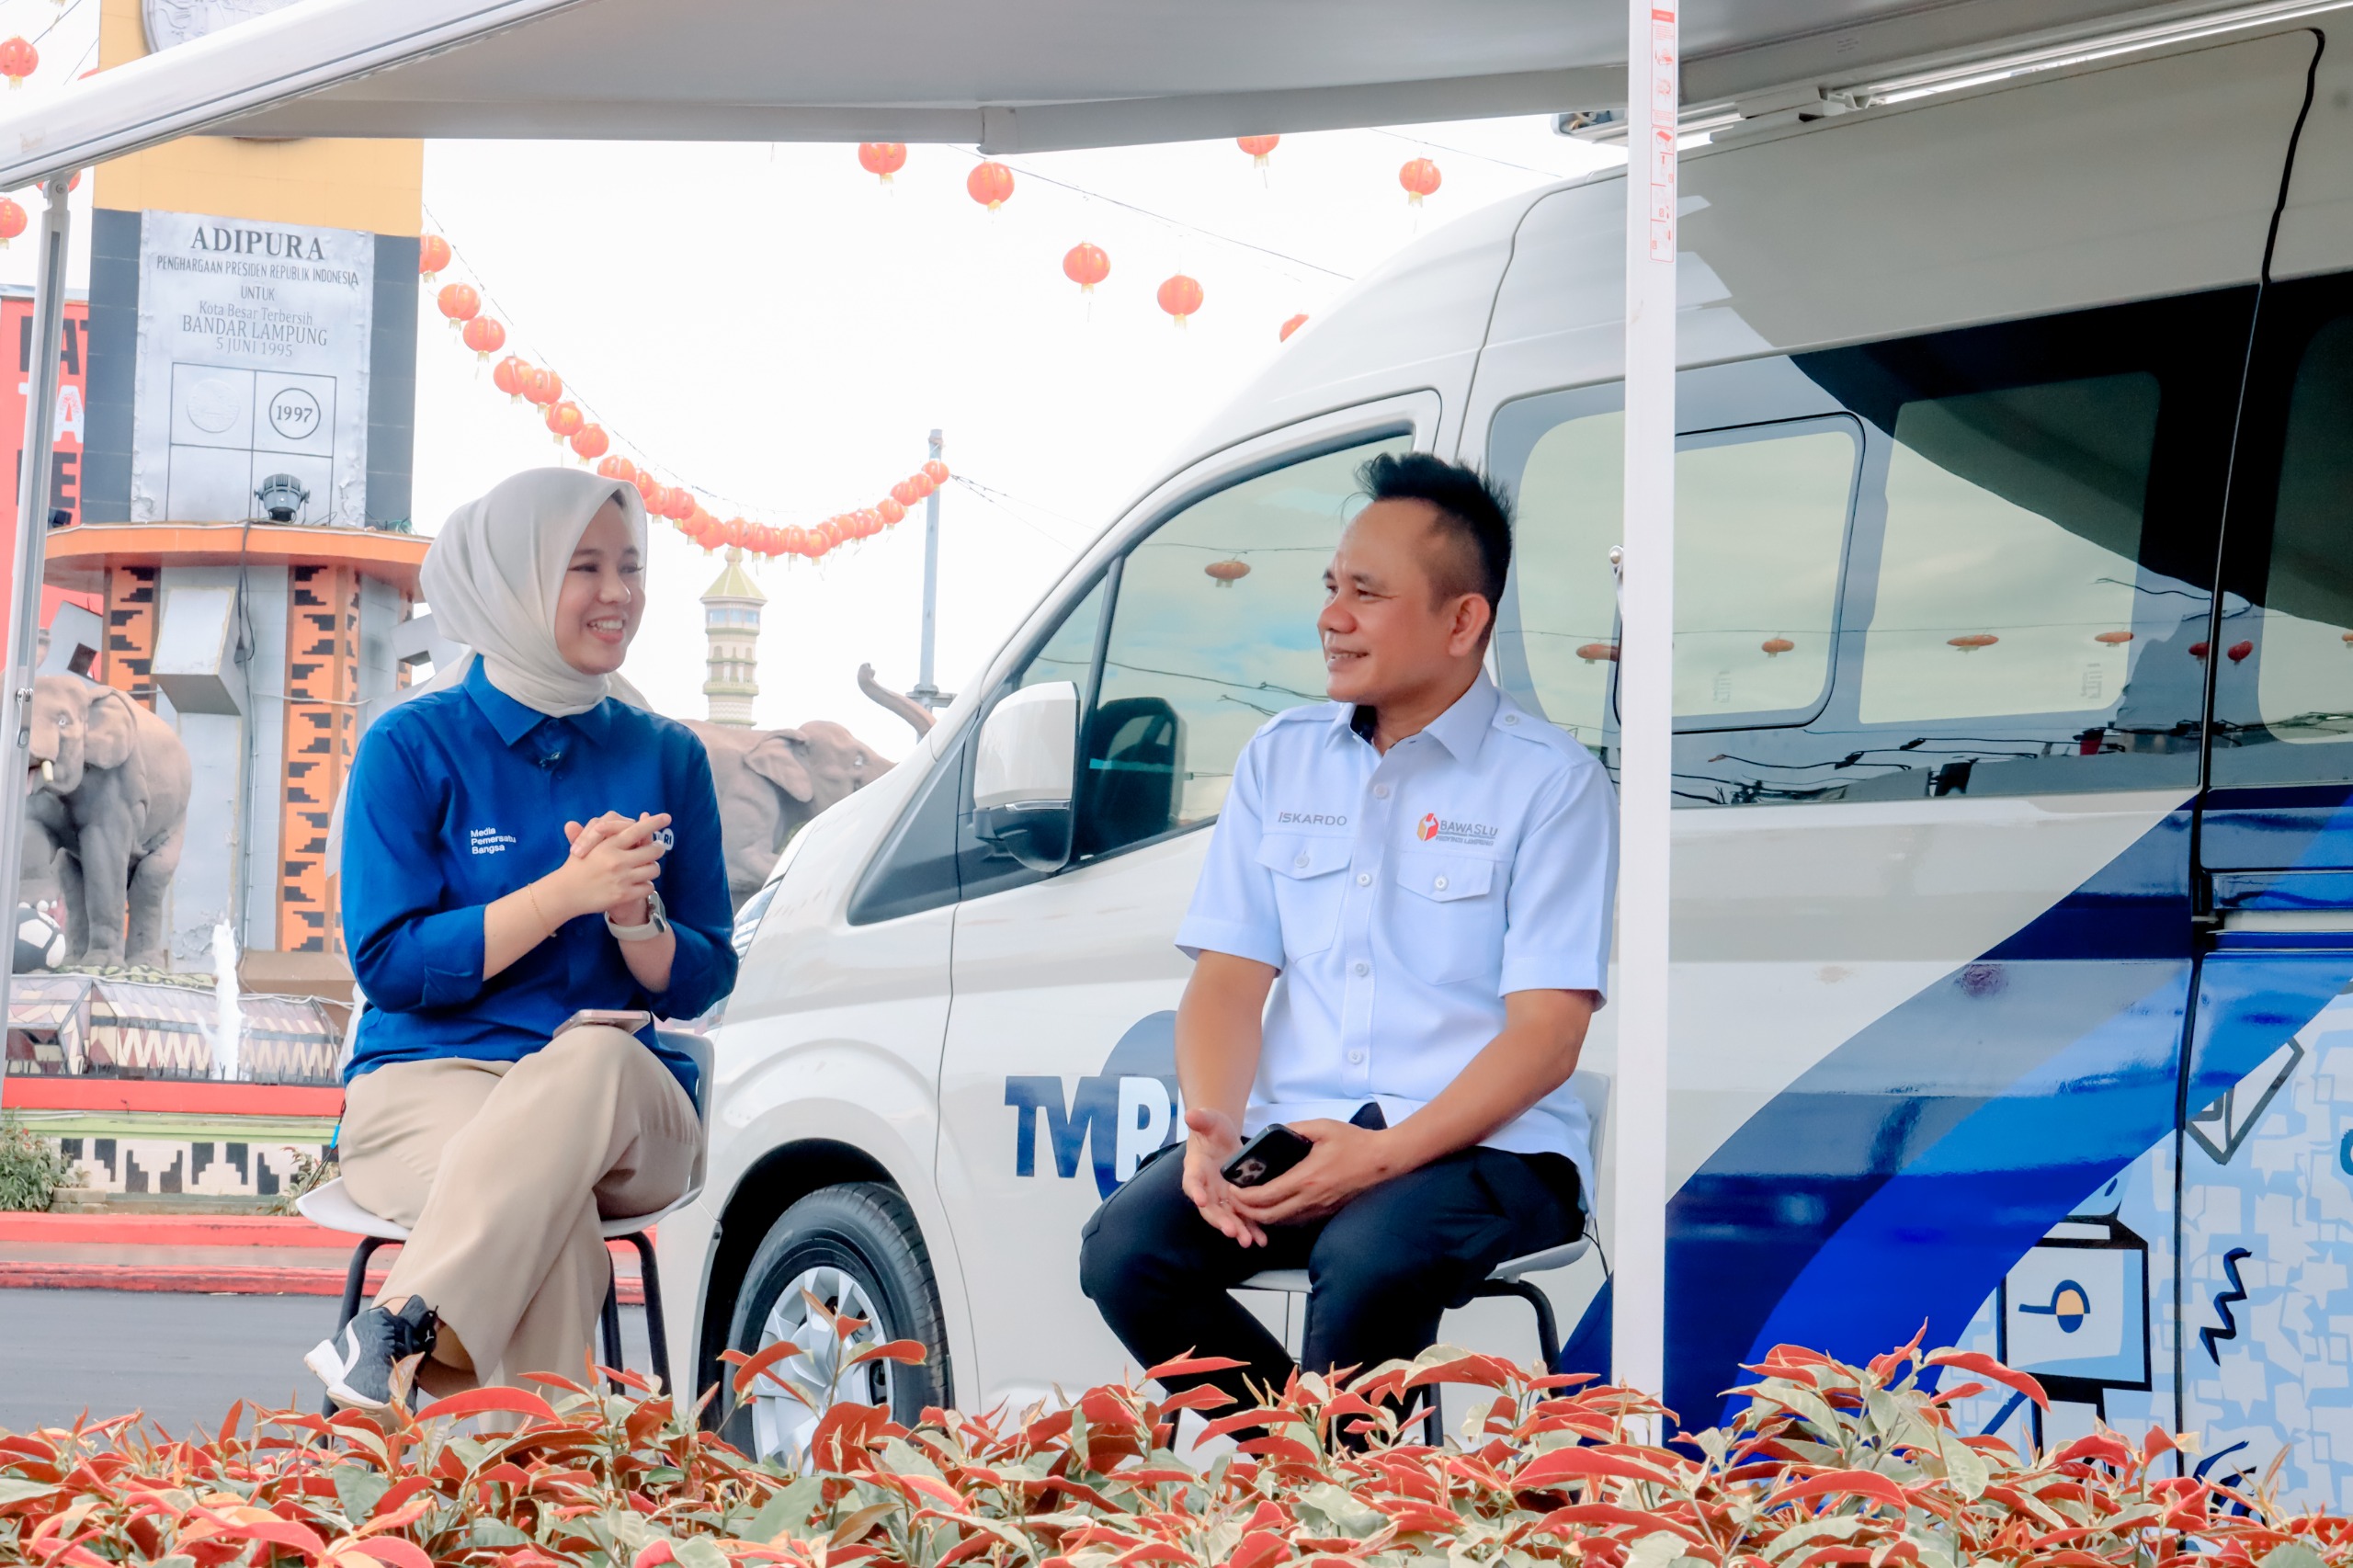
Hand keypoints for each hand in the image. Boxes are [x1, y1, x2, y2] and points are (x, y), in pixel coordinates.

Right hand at [545, 812, 670, 924]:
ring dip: (652, 868)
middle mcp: (617, 861)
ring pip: (654, 869)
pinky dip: (646, 886)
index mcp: (609, 845)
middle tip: (654, 849)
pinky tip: (637, 884)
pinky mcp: (624, 895)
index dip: (654, 822)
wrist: (565, 893)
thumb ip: (601, 832)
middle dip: (656, 849)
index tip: (667, 817)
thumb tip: (613, 820)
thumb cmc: (576, 866)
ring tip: (643, 868)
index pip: (637, 830)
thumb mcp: (585, 845)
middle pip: (653, 850)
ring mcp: (622, 879)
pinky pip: (649, 888)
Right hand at [1178, 1107, 1266, 1247]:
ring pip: (1226, 1217)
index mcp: (1195, 1169)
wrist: (1222, 1139)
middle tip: (1231, 1231)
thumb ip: (1201, 1119)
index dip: (1195, 1190)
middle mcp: (1206, 1188)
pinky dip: (1250, 1229)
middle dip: (1220, 1220)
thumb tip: (1191, 1114)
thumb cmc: (1212, 1130)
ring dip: (1237, 1230)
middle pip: (1210, 1208)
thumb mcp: (1209, 1121)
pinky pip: (1242, 1218)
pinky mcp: (1235, 1202)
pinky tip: (1261, 1240)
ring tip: (1247, 1241)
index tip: (1200, 1199)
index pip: (1192, 1181)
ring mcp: (1220, 1198)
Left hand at [1228, 1118, 1401, 1226]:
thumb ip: (1295, 1129)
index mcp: (1305, 1178)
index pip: (1266, 1197)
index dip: (1244, 1198)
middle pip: (1269, 1217)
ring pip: (1282, 1223)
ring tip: (1249, 1205)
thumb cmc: (1354, 1142)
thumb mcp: (1322, 1127)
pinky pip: (1296, 1221)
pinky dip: (1279, 1218)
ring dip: (1262, 1217)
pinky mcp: (1326, 1213)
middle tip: (1234, 1200)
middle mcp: (1310, 1199)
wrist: (1382, 1161)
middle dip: (1246, 1212)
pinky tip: (1273, 1207)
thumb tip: (1275, 1131)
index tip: (1232, 1189)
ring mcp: (1319, 1209)